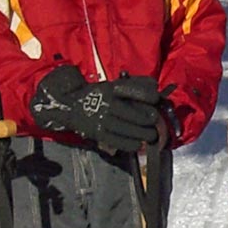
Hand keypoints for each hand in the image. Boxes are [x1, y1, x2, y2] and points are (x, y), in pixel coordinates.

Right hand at [30, 66, 162, 151]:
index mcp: (111, 89)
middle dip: (148, 119)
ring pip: (125, 129)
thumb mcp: (114, 84)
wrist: (71, 106)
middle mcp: (106, 103)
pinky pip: (116, 141)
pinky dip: (130, 144)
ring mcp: (101, 119)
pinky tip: (139, 144)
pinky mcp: (98, 133)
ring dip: (142, 134)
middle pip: (131, 113)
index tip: (156, 99)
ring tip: (151, 135)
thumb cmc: (100, 95)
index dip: (146, 95)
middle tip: (156, 122)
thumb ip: (136, 84)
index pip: (131, 90)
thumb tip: (155, 87)